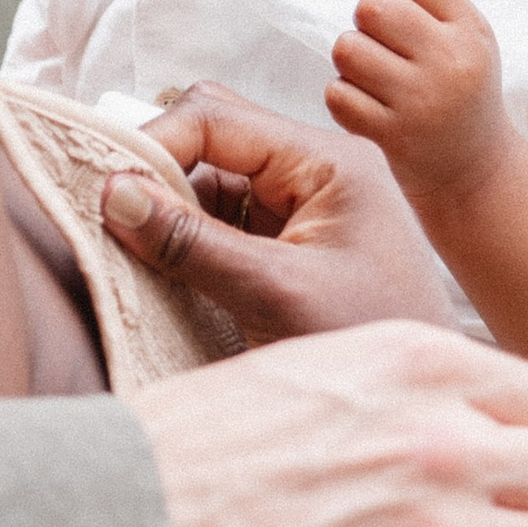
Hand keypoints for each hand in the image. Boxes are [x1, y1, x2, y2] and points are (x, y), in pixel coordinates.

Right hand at [102, 81, 454, 338]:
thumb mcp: (275, 294)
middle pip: (210, 142)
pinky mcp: (288, 248)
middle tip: (113, 222)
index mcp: (330, 161)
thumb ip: (192, 242)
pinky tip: (164, 274)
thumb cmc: (372, 345)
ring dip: (169, 217)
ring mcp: (301, 210)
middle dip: (160, 176)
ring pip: (208, 187)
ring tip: (136, 258)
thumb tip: (114, 192)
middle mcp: (316, 172)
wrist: (421, 408)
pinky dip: (187, 245)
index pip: (218, 118)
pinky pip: (221, 226)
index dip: (155, 145)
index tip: (105, 189)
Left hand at [328, 0, 514, 205]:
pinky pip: (337, 95)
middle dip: (364, 21)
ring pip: (348, 49)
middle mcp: (450, 62)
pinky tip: (366, 107)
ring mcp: (421, 102)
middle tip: (381, 44)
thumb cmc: (462, 89)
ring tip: (373, 76)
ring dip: (350, 61)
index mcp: (469, 28)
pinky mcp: (393, 137)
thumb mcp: (466, 34)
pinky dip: (343, 98)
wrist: (474, 171)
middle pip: (373, 7)